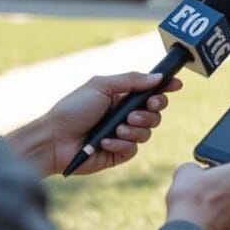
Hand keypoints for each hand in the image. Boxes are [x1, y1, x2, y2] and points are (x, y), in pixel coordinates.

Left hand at [6, 72, 182, 176]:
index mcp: (122, 96)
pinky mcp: (118, 153)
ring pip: (148, 131)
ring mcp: (123, 135)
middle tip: (137, 112)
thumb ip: (131, 80)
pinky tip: (105, 141)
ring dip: (135, 128)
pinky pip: (134, 149)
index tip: (176, 85)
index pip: (151, 91)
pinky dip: (121, 144)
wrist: (54, 139)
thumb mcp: (101, 86)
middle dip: (151, 111)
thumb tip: (157, 77)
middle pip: (156, 112)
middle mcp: (125, 115)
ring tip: (117, 128)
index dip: (165, 87)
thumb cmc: (73, 109)